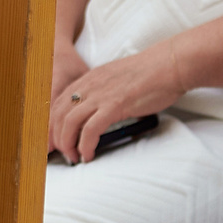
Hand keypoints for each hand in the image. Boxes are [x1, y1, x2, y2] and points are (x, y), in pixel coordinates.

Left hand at [46, 38, 183, 162]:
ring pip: (69, 123)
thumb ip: (104, 94)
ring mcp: (100, 95)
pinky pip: (91, 129)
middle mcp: (89, 85)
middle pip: (58, 114)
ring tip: (74, 157)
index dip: (52, 124)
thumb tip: (101, 113)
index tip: (54, 139)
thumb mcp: (117, 80)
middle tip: (64, 153)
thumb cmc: (151, 75)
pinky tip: (88, 155)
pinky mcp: (114, 105)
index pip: (58, 103)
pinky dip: (85, 145)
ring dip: (68, 144)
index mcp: (89, 79)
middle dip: (56, 138)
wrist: (170, 65)